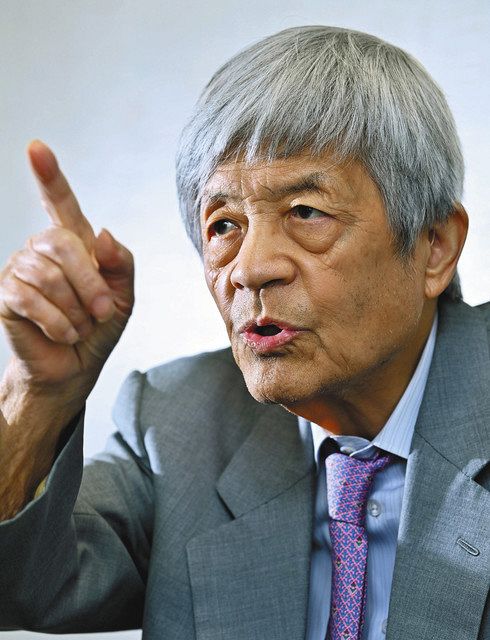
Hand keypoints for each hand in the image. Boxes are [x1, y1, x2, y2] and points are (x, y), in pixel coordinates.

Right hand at [0, 141, 133, 390]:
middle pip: (61, 243)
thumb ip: (121, 263)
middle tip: (101, 312)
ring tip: (80, 325)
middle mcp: (42, 250)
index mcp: (73, 244)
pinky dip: (57, 321)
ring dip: (74, 308)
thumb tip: (102, 233)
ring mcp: (20, 270)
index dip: (49, 177)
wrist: (75, 366)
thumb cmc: (98, 328)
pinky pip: (30, 298)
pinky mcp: (5, 295)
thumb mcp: (123, 296)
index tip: (36, 147)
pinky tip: (63, 332)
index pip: (60, 204)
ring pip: (47, 274)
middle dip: (89, 283)